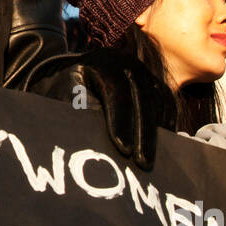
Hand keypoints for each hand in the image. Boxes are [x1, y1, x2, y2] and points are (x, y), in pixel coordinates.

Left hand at [25, 49, 175, 170]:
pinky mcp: (151, 80)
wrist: (68, 72)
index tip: (122, 149)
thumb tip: (92, 143)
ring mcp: (141, 69)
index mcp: (100, 63)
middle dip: (144, 133)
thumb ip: (77, 114)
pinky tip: (163, 146)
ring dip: (157, 132)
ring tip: (151, 161)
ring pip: (158, 100)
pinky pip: (164, 102)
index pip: (117, 92)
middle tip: (142, 163)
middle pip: (143, 97)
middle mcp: (125, 61)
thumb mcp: (61, 98)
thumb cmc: (60, 90)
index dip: (121, 121)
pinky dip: (164, 124)